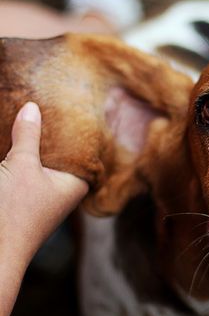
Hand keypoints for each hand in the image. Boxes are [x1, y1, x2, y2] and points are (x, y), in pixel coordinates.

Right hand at [0, 102, 88, 264]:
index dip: (84, 130)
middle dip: (57, 134)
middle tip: (54, 104)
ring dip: (38, 145)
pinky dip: (26, 157)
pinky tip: (18, 142)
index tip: (85, 107)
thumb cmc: (15, 211)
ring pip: (45, 163)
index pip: (88, 150)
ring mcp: (45, 196)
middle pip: (65, 155)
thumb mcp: (21, 166)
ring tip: (34, 117)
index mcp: (77, 183)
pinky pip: (30, 172)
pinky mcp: (26, 200)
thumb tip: (32, 106)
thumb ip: (28, 136)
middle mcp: (65, 190)